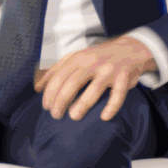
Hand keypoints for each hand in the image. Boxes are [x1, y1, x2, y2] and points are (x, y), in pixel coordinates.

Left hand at [32, 36, 159, 121]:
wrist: (130, 49)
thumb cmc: (98, 58)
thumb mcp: (76, 58)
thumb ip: (57, 70)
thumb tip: (37, 87)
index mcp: (78, 58)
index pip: (59, 76)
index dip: (50, 93)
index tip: (46, 107)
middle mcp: (92, 62)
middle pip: (72, 83)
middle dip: (61, 101)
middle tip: (55, 115)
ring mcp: (109, 70)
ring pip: (93, 89)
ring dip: (81, 105)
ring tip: (74, 117)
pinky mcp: (124, 78)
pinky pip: (118, 95)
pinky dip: (111, 107)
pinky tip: (104, 117)